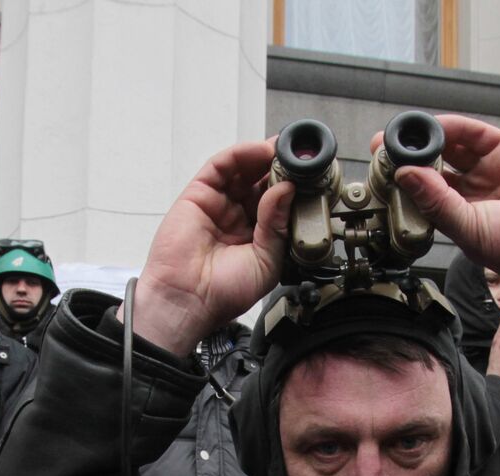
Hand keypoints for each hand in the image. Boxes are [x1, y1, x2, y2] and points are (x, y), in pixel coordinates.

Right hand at [128, 139, 295, 355]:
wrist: (188, 301)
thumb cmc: (223, 292)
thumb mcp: (266, 262)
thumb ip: (277, 225)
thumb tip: (287, 190)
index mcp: (257, 235)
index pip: (278, 203)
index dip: (293, 187)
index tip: (311, 174)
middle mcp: (238, 217)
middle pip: (261, 181)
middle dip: (281, 167)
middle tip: (300, 156)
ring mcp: (219, 204)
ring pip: (243, 170)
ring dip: (264, 156)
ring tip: (283, 150)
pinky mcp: (198, 194)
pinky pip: (220, 166)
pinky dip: (241, 154)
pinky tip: (260, 151)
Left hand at [379, 115, 499, 312]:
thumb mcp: (469, 229)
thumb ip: (436, 201)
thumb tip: (404, 176)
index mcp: (457, 215)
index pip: (422, 191)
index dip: (402, 178)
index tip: (379, 166)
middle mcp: (471, 192)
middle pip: (433, 165)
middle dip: (409, 153)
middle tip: (384, 143)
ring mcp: (489, 170)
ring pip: (453, 146)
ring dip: (429, 138)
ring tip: (407, 132)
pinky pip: (477, 134)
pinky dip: (455, 127)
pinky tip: (436, 126)